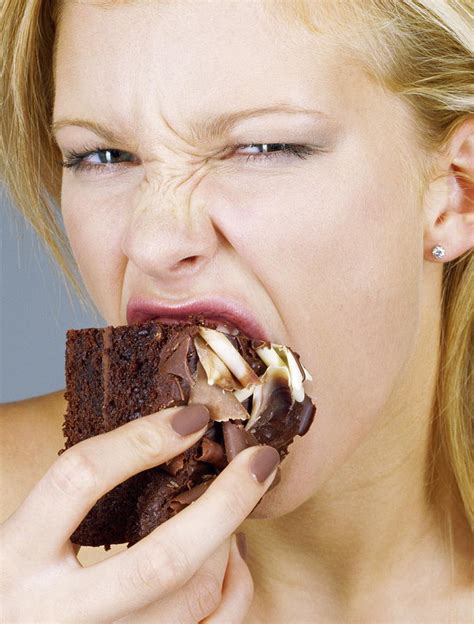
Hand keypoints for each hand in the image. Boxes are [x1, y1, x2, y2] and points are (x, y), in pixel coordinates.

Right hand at [1, 405, 278, 621]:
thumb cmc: (20, 578)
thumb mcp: (27, 531)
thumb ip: (78, 493)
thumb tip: (161, 432)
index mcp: (15, 558)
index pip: (79, 480)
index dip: (139, 440)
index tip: (193, 417)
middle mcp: (57, 615)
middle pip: (160, 562)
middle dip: (224, 504)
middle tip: (260, 460)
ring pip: (192, 602)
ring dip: (228, 543)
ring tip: (235, 503)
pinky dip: (234, 589)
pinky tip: (231, 555)